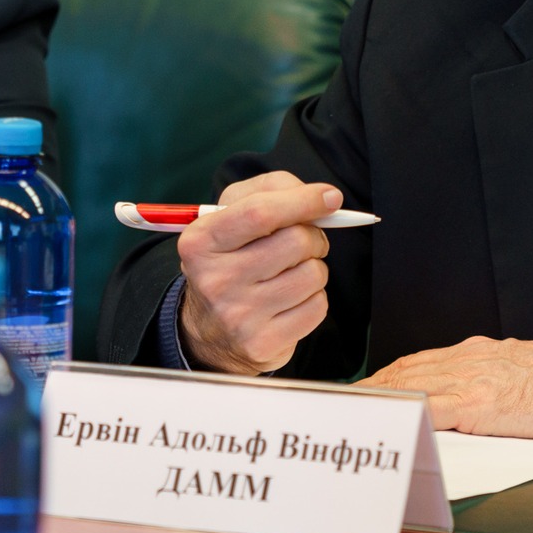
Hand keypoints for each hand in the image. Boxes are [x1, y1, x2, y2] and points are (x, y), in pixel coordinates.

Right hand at [176, 171, 339, 374]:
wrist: (209, 330)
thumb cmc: (230, 259)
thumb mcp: (232, 214)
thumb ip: (272, 190)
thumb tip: (324, 198)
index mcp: (201, 241)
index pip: (259, 212)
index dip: (303, 200)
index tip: (331, 197)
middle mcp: (215, 279)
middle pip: (295, 241)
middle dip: (314, 236)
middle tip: (303, 242)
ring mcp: (239, 315)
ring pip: (313, 274)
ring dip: (313, 268)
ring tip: (291, 272)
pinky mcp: (262, 342)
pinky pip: (317, 306)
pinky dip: (314, 297)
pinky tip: (291, 298)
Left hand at [360, 337, 532, 438]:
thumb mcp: (517, 368)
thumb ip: (490, 377)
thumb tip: (470, 396)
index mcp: (476, 354)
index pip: (419, 362)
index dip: (389, 375)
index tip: (368, 385)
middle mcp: (467, 361)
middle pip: (406, 372)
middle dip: (374, 386)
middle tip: (347, 399)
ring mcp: (471, 381)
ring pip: (410, 385)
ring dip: (379, 398)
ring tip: (355, 410)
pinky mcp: (479, 404)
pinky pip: (431, 407)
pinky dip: (403, 411)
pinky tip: (387, 418)